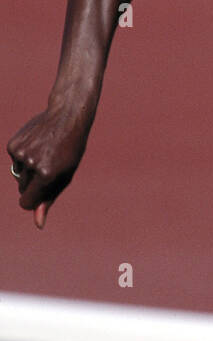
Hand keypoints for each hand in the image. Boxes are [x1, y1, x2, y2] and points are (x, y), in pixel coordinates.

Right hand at [7, 105, 89, 228]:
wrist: (67, 116)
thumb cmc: (70, 150)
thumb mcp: (65, 176)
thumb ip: (49, 200)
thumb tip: (38, 223)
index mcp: (47, 175)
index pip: (26, 203)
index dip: (32, 201)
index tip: (40, 193)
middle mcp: (32, 164)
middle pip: (23, 189)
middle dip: (33, 183)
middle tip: (50, 165)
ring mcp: (20, 153)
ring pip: (18, 175)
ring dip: (29, 169)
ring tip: (45, 153)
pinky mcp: (13, 145)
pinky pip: (15, 161)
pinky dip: (23, 157)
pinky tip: (37, 144)